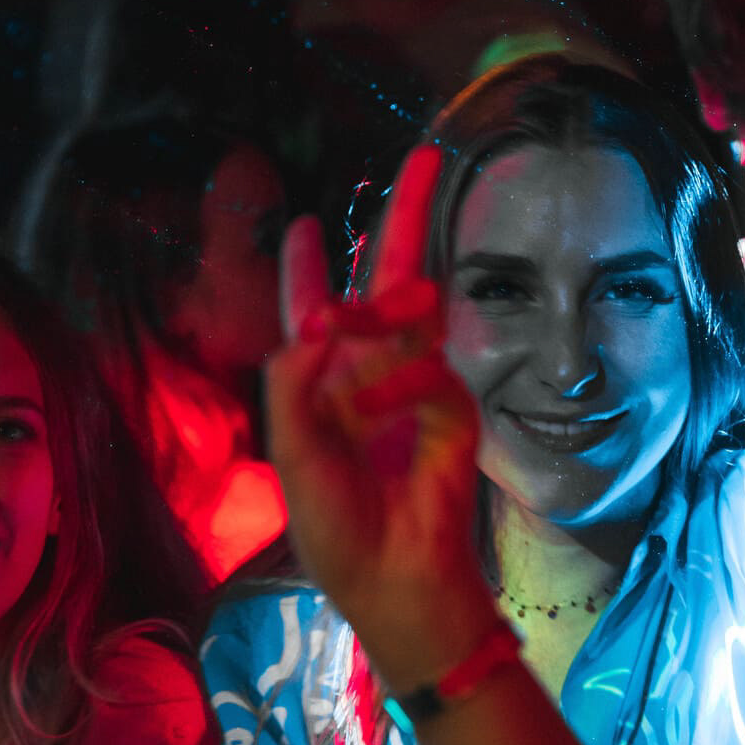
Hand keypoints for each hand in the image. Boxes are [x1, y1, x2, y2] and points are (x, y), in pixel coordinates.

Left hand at [267, 147, 495, 689]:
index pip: (319, 314)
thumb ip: (293, 381)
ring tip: (352, 321)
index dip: (314, 269)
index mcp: (326, 388)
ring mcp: (417, 394)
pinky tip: (375, 406)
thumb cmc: (337, 533)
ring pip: (415, 313)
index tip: (310, 224)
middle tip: (427, 159)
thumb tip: (317, 321)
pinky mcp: (453, 417)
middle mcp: (372, 379)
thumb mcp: (292, 453)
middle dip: (404, 223)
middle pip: (388, 286)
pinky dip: (399, 384)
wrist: (396, 585)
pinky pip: (429, 374)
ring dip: (383, 301)